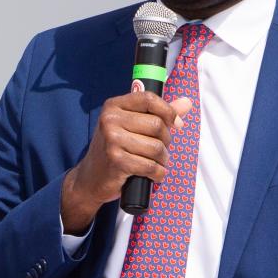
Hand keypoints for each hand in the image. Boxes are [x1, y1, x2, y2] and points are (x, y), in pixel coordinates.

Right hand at [61, 93, 192, 233]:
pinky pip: (151, 166)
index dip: (168, 111)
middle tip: (160, 149)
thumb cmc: (115, 149)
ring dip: (163, 159)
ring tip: (156, 163)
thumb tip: (186, 103)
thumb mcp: (132, 126)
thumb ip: (160, 113)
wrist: (91, 178)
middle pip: (156, 125)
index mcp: (114, 106)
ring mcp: (112, 140)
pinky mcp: (117, 161)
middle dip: (166, 140)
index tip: (176, 123)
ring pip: (156, 147)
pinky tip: (154, 175)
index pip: (149, 99)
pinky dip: (158, 173)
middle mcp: (110, 119)